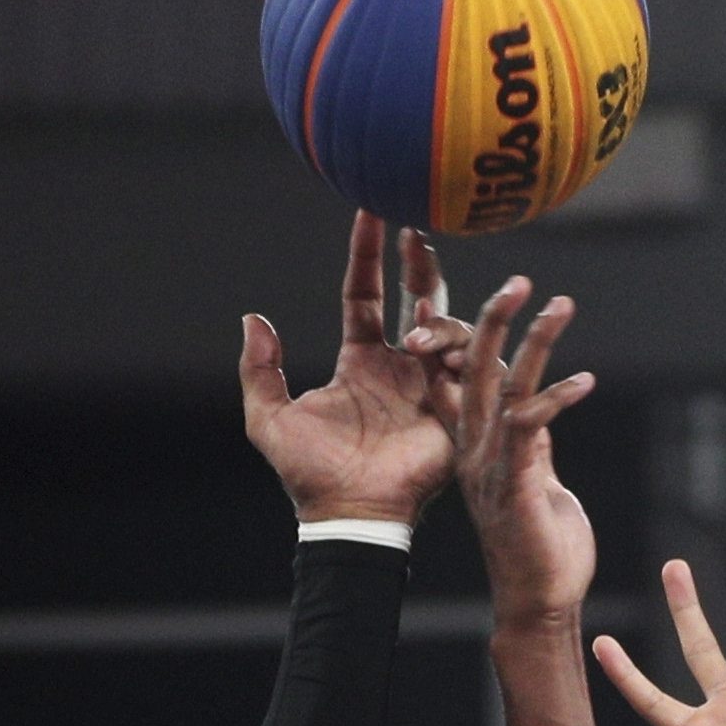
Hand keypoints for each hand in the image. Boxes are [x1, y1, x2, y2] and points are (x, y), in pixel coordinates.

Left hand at [240, 211, 461, 524]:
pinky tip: (448, 353)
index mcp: (360, 359)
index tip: (371, 213)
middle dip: (419, 261)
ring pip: (448, 328)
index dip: (367, 255)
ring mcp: (432, 384)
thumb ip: (259, 369)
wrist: (350, 513)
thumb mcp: (269, 418)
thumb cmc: (308, 472)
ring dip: (437, 322)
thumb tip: (253, 318)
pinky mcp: (457, 408)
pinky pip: (472, 368)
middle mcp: (400, 365)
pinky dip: (465, 352)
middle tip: (421, 223)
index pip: (365, 294)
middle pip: (416, 298)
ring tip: (419, 343)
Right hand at [449, 277, 598, 624]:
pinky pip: (532, 429)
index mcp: (478, 444)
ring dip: (535, 342)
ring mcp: (492, 465)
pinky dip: (558, 399)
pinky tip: (586, 381)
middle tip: (518, 277)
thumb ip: (532, 442)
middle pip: (474, 368)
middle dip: (493, 317)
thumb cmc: (543, 546)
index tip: (489, 295)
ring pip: (504, 387)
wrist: (540, 603)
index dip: (459, 332)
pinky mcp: (516, 485)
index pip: (459, 375)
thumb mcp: (536, 479)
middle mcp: (477, 448)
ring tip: (560, 304)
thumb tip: (535, 406)